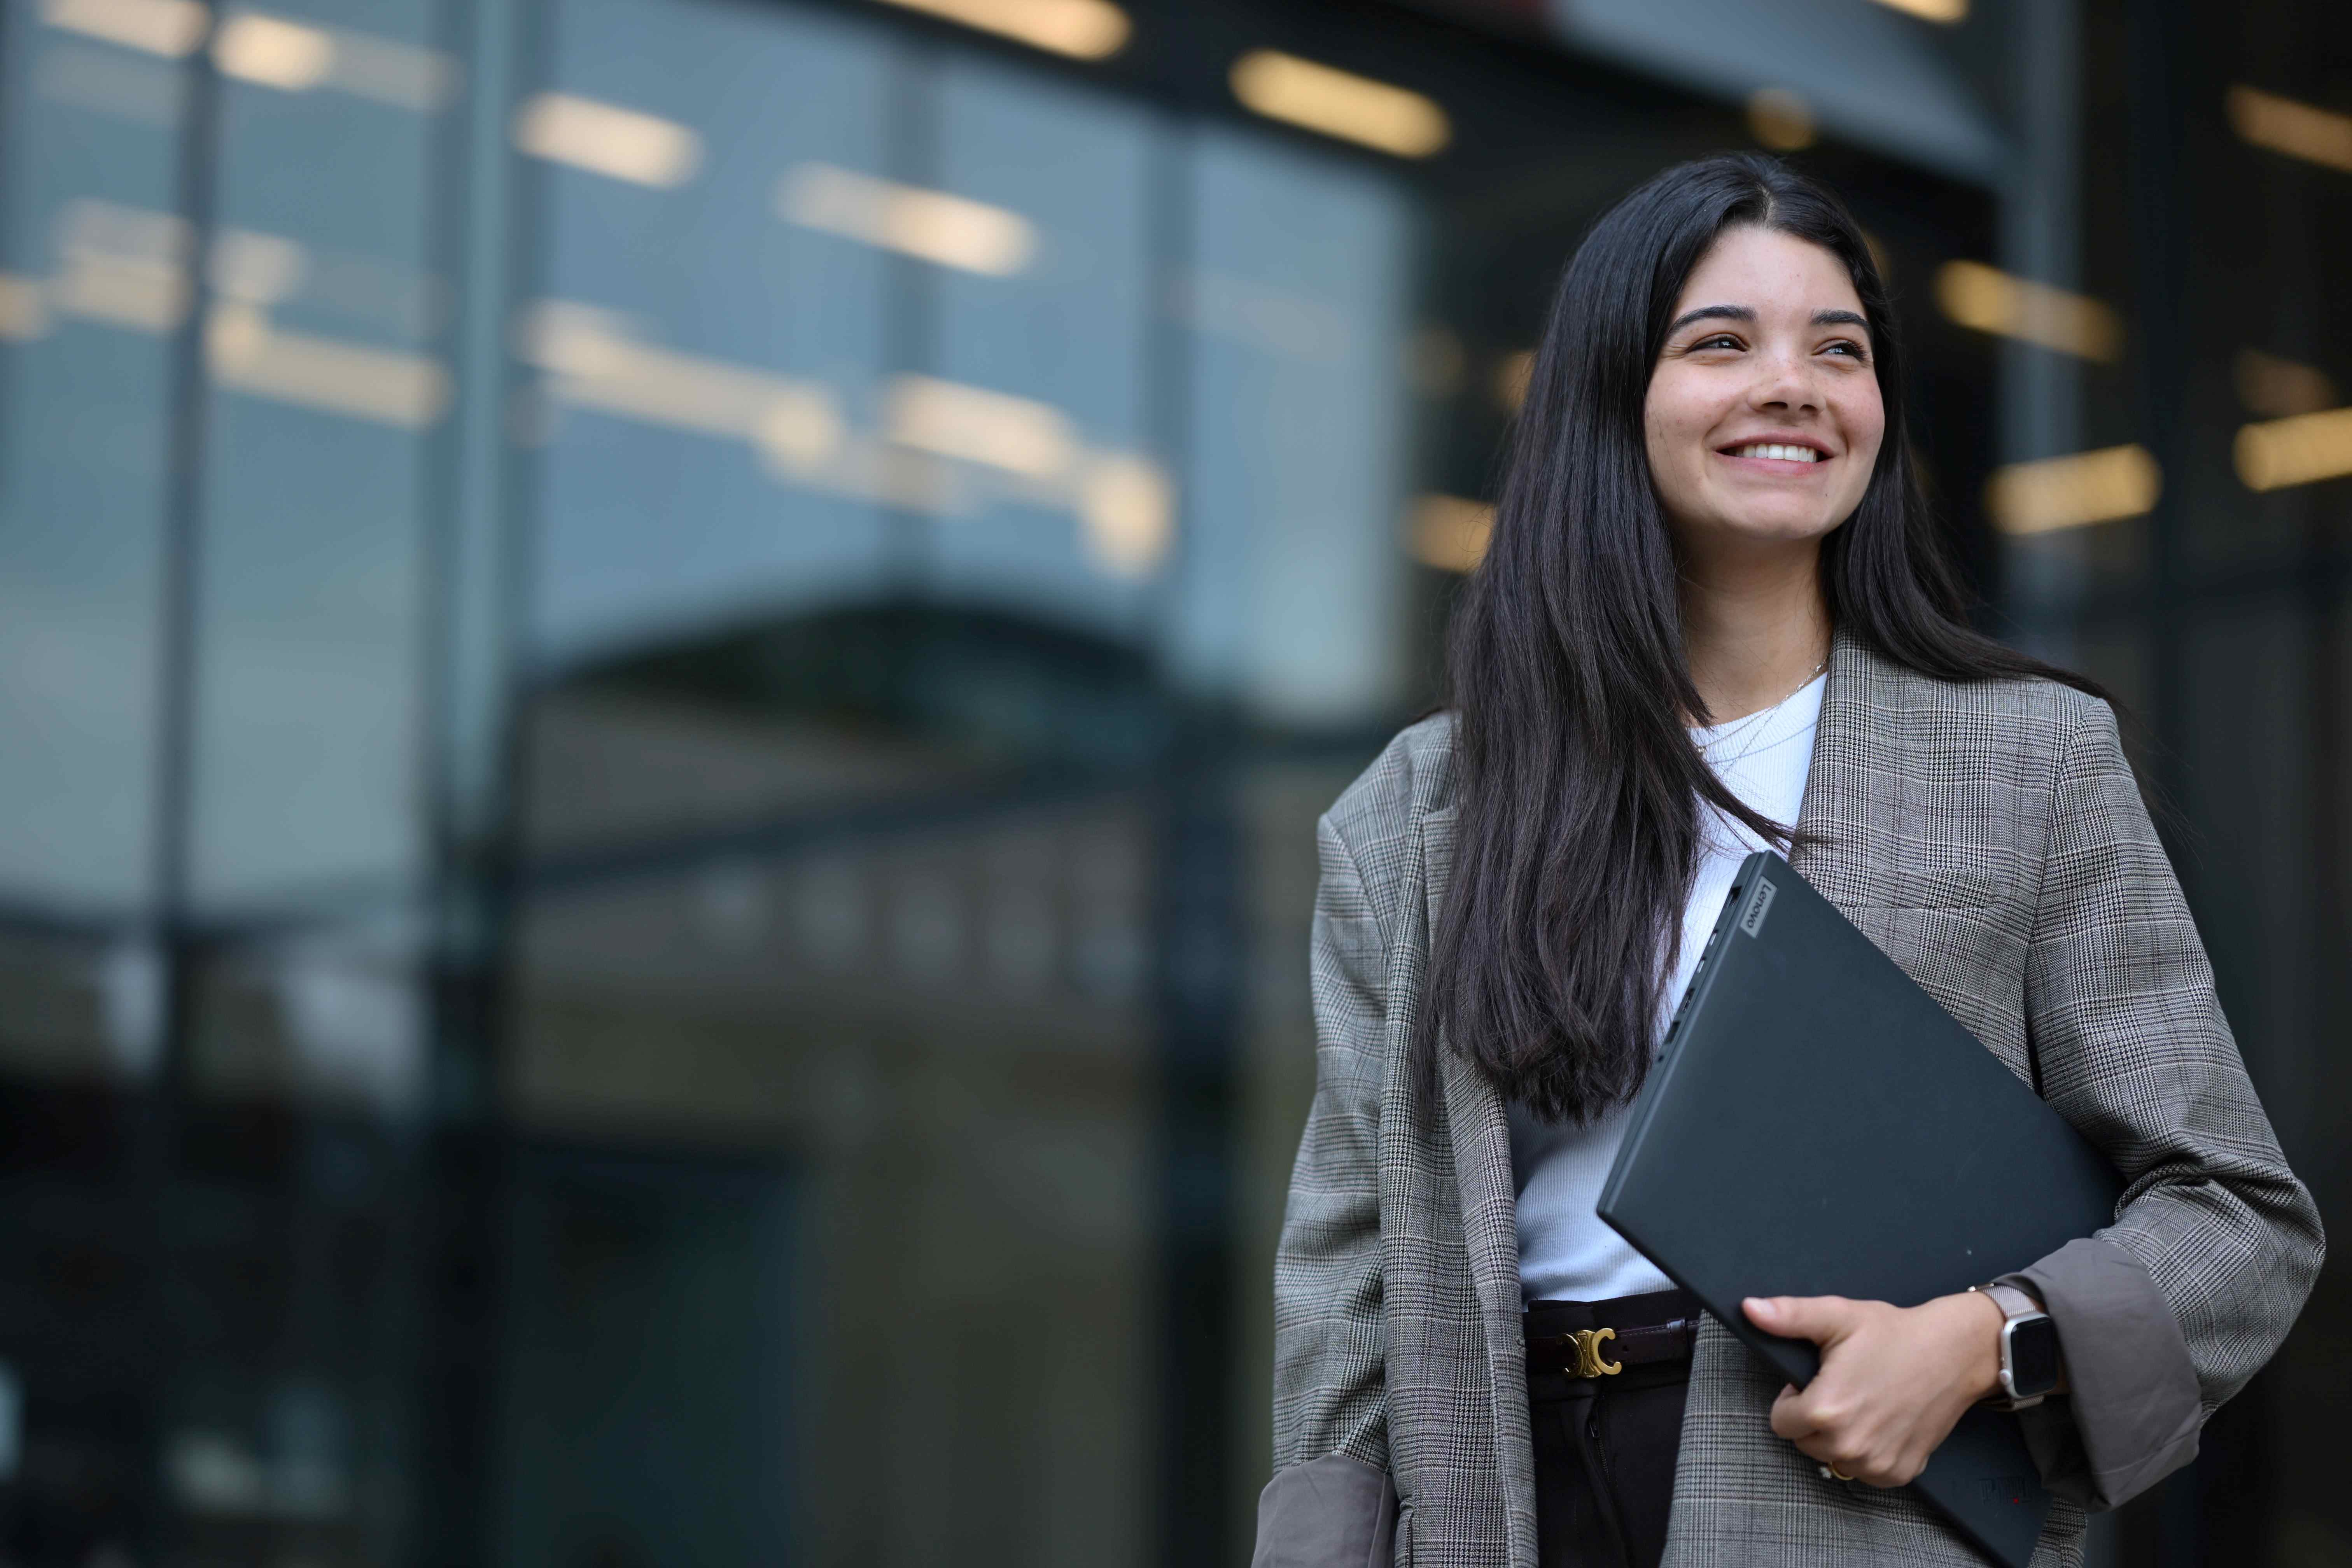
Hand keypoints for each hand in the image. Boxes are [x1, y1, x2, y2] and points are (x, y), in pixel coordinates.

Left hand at [1741, 1291, 2005, 1487]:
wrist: (1953, 1352)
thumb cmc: (1894, 1334)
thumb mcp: (1836, 1317)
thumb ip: (1788, 1317)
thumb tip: (1748, 1309)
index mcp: (1826, 1411)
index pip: (1779, 1423)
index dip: (1793, 1400)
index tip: (1816, 1382)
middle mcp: (1850, 1445)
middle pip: (1805, 1443)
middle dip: (1814, 1419)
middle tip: (1842, 1389)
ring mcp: (1877, 1464)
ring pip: (1834, 1459)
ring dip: (1840, 1438)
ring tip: (1863, 1402)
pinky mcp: (1901, 1472)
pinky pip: (1865, 1471)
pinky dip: (1868, 1452)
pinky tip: (1882, 1421)